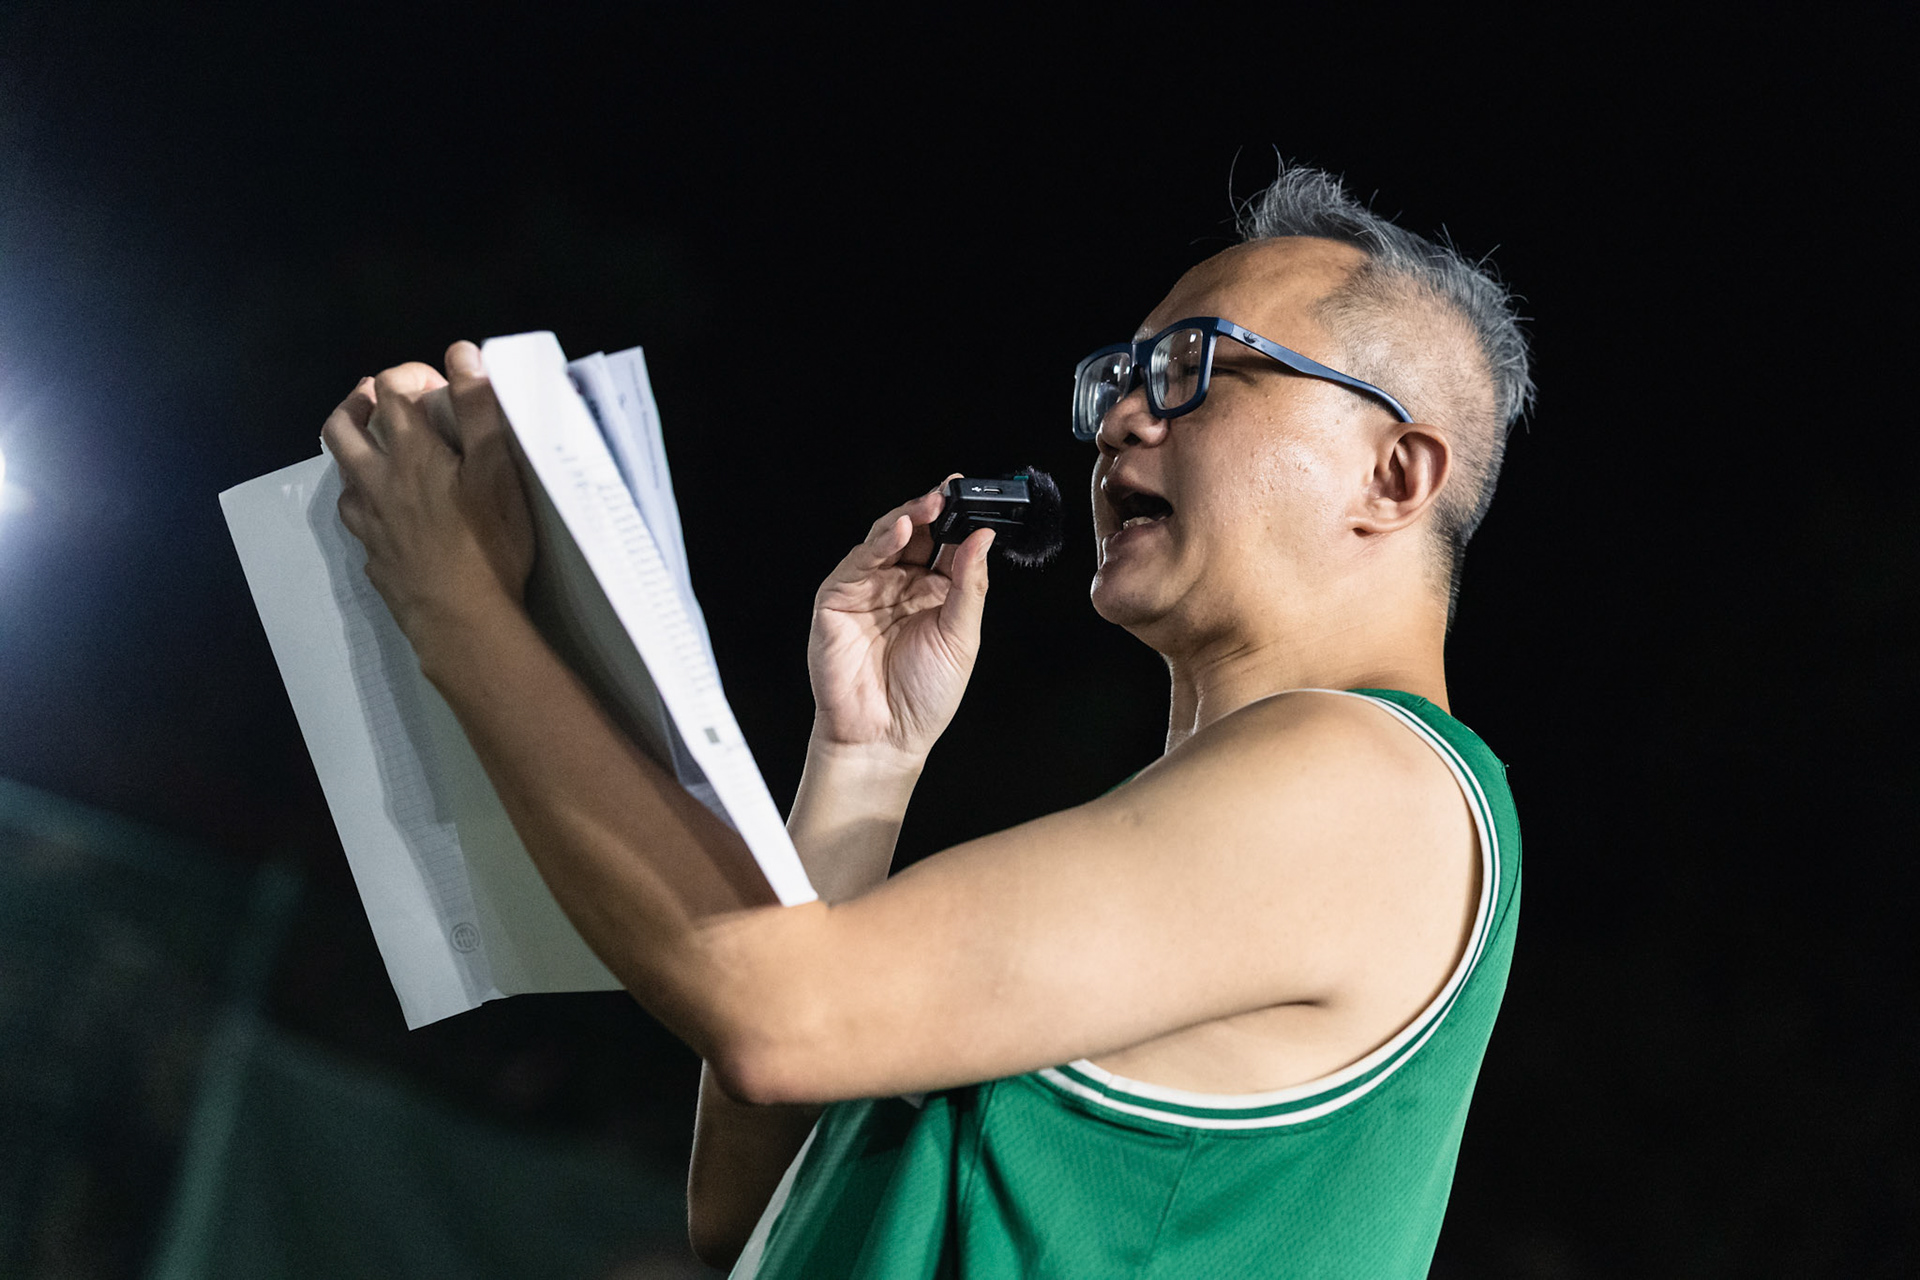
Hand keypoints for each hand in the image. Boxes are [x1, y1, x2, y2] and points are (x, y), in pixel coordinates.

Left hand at [320, 341, 534, 642]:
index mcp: (411, 453)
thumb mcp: (497, 468)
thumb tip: (462, 353)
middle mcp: (378, 482)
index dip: (408, 374)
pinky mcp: (375, 559)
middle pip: (341, 430)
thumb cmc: (489, 542)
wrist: (463, 620)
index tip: (435, 381)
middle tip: (374, 398)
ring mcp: (371, 524)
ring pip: (343, 478)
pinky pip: (359, 522)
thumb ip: (480, 408)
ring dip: (354, 456)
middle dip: (354, 404)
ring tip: (375, 455)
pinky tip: (384, 514)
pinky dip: (366, 505)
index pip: (391, 391)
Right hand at [806, 482, 994, 764]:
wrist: (884, 738)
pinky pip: (859, 562)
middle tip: (956, 490)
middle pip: (918, 533)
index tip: (981, 496)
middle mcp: (900, 584)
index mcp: (934, 592)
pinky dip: (880, 543)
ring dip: (911, 517)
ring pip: (887, 539)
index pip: (948, 544)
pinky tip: (902, 529)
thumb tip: (984, 538)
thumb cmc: (924, 696)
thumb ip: (970, 585)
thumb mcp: (961, 637)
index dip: (962, 520)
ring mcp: (868, 588)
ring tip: (934, 502)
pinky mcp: (838, 598)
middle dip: (936, 509)